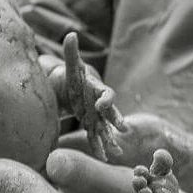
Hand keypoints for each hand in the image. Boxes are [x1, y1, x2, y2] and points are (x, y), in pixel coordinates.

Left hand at [62, 31, 125, 160]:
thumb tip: (71, 34)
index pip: (106, 94)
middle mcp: (101, 105)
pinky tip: (104, 158)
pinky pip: (97, 138)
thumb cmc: (75, 77)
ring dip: (110, 139)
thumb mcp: (72, 66)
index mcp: (98, 90)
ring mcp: (98, 117)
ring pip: (106, 129)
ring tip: (115, 151)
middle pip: (111, 113)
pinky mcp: (92, 126)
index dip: (107, 99)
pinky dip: (100, 147)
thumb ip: (71, 52)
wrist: (76, 89)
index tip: (104, 104)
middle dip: (116, 120)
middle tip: (122, 129)